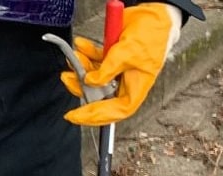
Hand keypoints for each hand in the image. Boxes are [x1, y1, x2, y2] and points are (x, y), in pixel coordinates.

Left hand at [63, 4, 181, 125]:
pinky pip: (94, 61)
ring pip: (93, 77)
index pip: (117, 110)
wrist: (155, 10)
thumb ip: (107, 70)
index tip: (76, 116)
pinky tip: (81, 45)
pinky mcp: (112, 57)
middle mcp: (127, 80)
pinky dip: (86, 53)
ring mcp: (118, 69)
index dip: (96, 116)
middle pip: (99, 94)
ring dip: (81, 67)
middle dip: (81, 86)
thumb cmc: (153, 32)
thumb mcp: (127, 53)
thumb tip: (90, 82)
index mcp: (137, 86)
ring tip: (74, 56)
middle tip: (69, 78)